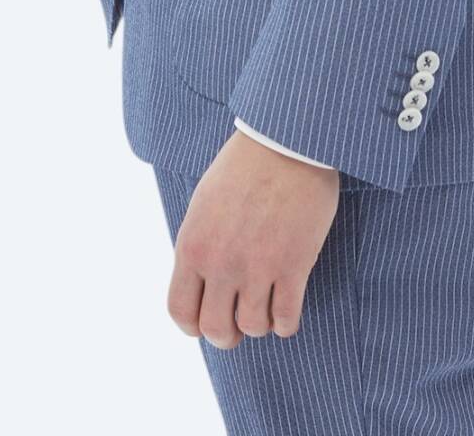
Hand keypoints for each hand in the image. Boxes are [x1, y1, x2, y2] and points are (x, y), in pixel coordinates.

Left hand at [166, 129, 339, 345]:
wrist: (286, 139)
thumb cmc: (244, 166)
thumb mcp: (204, 204)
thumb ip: (199, 245)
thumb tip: (201, 284)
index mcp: (193, 245)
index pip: (180, 311)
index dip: (193, 326)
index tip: (207, 321)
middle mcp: (220, 261)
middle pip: (216, 329)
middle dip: (227, 334)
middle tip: (239, 321)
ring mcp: (258, 265)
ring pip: (253, 327)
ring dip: (260, 323)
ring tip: (266, 305)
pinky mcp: (293, 264)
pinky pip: (286, 318)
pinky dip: (286, 322)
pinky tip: (287, 306)